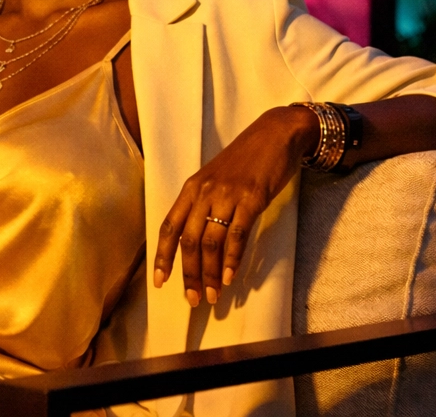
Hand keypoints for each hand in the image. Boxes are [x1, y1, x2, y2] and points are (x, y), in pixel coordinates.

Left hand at [152, 105, 318, 306]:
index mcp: (192, 188)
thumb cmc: (246, 159)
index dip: (162, 256)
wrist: (275, 134)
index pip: (169, 226)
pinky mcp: (251, 199)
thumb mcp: (216, 179)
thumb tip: (197, 243)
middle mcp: (204, 192)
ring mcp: (228, 195)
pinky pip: (236, 234)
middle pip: (189, 241)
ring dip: (210, 273)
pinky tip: (229, 277)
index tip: (160, 281)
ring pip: (211, 242)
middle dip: (188, 274)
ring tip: (212, 294)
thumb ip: (204, 205)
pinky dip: (231, 260)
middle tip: (192, 299)